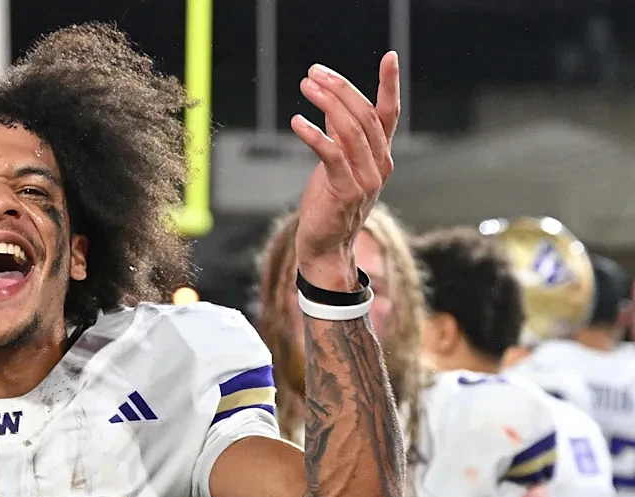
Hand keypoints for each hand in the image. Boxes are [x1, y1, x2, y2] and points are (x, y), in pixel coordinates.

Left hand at [292, 52, 400, 289]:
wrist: (325, 249)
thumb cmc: (329, 207)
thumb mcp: (337, 166)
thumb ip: (342, 139)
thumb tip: (334, 107)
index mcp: (380, 157)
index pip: (388, 114)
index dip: (389, 85)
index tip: (389, 57)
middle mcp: (379, 165)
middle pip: (365, 115)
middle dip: (340, 89)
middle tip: (314, 73)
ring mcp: (366, 180)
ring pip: (350, 130)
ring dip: (326, 104)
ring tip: (305, 87)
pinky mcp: (345, 191)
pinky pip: (331, 154)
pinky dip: (314, 134)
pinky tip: (297, 121)